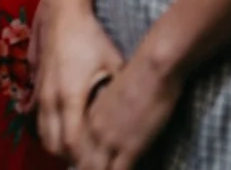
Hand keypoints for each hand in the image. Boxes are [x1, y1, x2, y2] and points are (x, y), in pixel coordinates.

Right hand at [36, 0, 122, 158]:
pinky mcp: (36, 82)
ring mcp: (40, 90)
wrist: (61, 10)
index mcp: (70, 97)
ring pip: (42, 132)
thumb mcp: (113, 64)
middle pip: (54, 144)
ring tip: (77, 152)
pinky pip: (37, 116)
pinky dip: (48, 128)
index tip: (98, 166)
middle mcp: (50, 98)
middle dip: (71, 158)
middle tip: (90, 163)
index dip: (85, 160)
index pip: (73, 143)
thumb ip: (117, 93)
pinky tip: (61, 129)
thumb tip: (134, 118)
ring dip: (57, 144)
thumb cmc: (90, 36)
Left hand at [78, 51, 182, 169]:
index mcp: (88, 115)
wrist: (152, 69)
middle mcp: (93, 129)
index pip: (78, 148)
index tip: (91, 163)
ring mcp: (110, 140)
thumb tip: (116, 124)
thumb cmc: (140, 77)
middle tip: (101, 169)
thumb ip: (109, 113)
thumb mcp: (114, 97)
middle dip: (91, 169)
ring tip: (113, 169)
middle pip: (84, 163)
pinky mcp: (130, 148)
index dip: (85, 160)